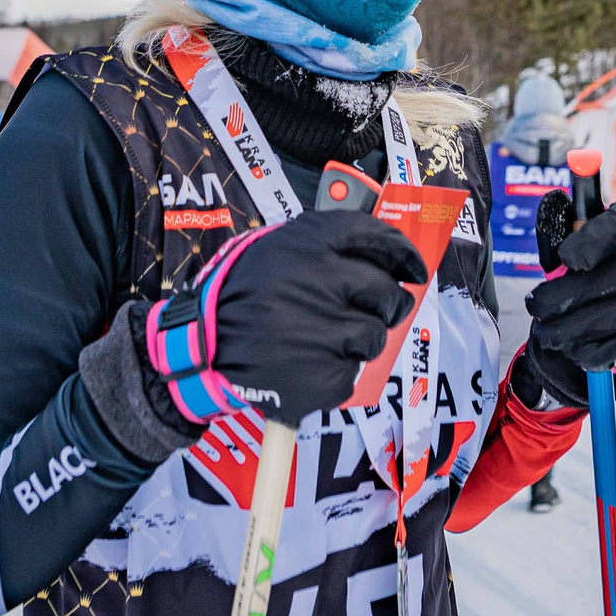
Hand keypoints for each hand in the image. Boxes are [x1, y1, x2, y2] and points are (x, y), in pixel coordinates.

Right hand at [150, 209, 426, 425]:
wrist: (201, 346)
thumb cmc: (242, 294)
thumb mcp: (274, 247)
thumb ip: (324, 243)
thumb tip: (383, 252)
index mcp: (308, 244)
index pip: (378, 238)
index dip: (403, 254)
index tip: (413, 267)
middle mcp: (320, 282)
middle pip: (387, 291)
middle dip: (389, 302)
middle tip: (378, 309)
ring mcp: (323, 332)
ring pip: (375, 336)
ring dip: (362, 338)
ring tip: (328, 339)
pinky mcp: (322, 377)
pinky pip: (353, 372)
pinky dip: (338, 370)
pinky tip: (309, 362)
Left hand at [519, 202, 615, 408]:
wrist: (593, 330)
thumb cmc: (578, 281)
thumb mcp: (563, 250)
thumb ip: (558, 227)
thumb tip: (556, 201)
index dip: (595, 239)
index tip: (566, 258)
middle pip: (614, 275)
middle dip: (564, 296)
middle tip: (536, 307)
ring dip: (572, 329)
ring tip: (549, 333)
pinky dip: (595, 350)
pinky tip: (579, 350)